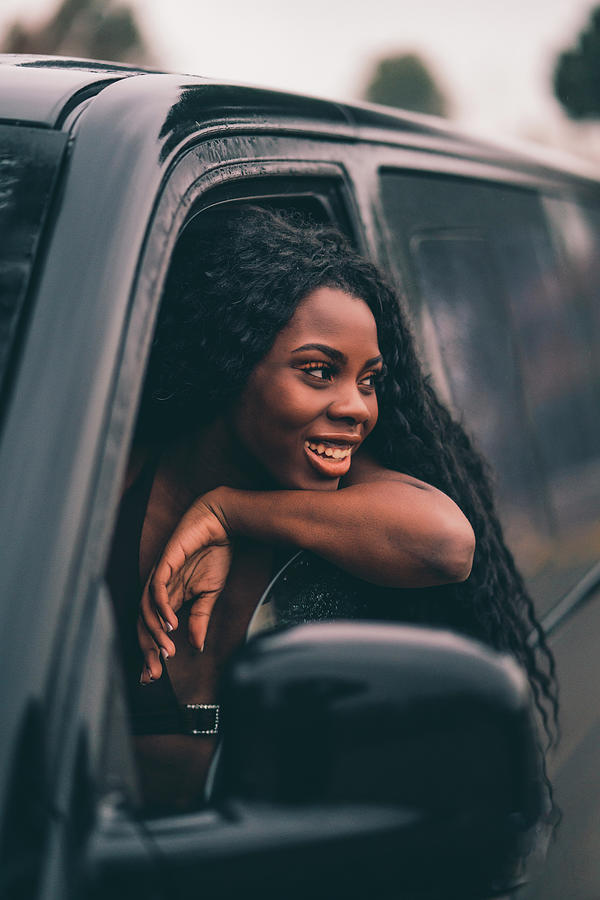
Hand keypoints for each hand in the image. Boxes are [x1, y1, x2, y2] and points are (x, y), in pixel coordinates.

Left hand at [138, 488, 233, 682]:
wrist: (222, 524)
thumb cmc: (214, 553)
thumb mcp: (210, 593)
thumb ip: (200, 618)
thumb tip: (197, 646)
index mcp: (169, 597)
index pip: (153, 629)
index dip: (151, 652)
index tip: (153, 676)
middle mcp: (159, 589)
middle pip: (144, 624)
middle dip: (147, 651)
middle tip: (154, 674)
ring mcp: (160, 575)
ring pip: (146, 610)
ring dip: (155, 633)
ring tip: (166, 651)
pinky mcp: (166, 562)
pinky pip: (157, 589)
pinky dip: (161, 608)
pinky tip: (170, 624)